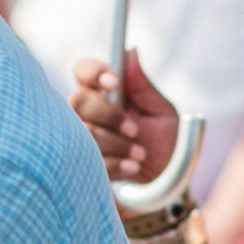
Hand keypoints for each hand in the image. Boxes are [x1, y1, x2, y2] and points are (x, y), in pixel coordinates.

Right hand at [69, 50, 179, 194]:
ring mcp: (78, 140)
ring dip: (118, 144)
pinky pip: (86, 158)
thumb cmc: (165, 149)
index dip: (93, 71)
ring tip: (140, 156)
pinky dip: (115, 164)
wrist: (165, 192)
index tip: (113, 82)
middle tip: (135, 130)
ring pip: (82, 130)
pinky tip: (131, 171)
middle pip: (79, 99)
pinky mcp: (77, 165)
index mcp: (107, 96)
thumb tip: (131, 51)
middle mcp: (87, 114)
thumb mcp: (164, 115)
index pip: (84, 71)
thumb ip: (145, 87)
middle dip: (110, 115)